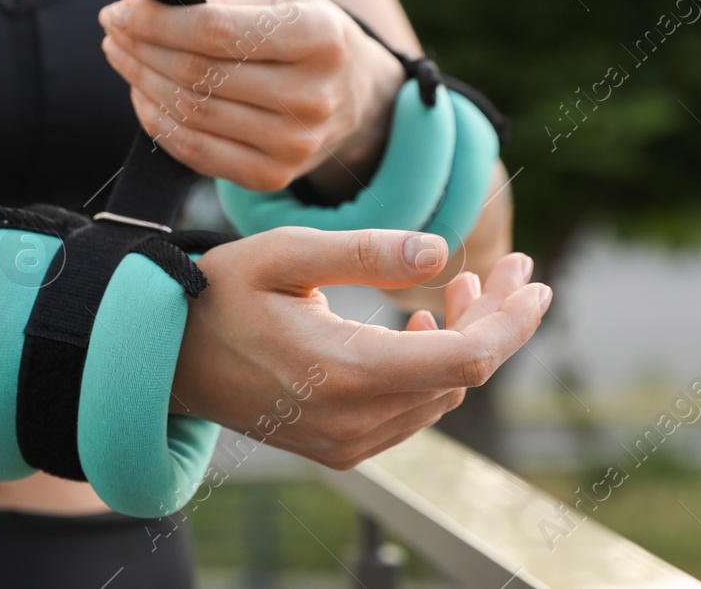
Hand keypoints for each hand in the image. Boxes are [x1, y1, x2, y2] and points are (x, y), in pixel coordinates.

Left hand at [99, 0, 404, 191]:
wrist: (355, 96)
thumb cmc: (304, 35)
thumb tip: (144, 8)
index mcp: (319, 37)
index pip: (215, 31)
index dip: (156, 22)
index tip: (118, 11)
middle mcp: (312, 96)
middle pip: (197, 75)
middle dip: (141, 49)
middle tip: (113, 30)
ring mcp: (294, 145)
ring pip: (190, 114)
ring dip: (141, 83)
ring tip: (122, 56)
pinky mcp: (273, 177)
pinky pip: (195, 153)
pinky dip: (157, 123)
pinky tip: (143, 95)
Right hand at [172, 227, 550, 470]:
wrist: (163, 358)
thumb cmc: (218, 294)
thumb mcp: (285, 254)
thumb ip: (366, 252)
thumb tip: (439, 251)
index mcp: (346, 372)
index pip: (467, 360)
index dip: (512, 322)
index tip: (536, 282)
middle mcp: (353, 421)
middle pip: (463, 375)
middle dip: (496, 320)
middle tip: (509, 269)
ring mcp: (347, 442)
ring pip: (442, 395)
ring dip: (465, 341)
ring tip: (462, 285)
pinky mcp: (339, 447)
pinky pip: (412, 412)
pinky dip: (432, 368)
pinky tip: (421, 326)